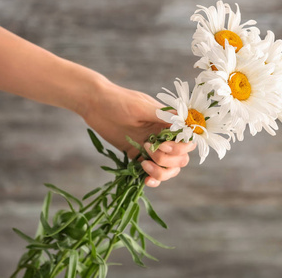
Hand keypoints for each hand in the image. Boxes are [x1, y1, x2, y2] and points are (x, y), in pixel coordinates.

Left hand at [81, 80, 195, 186]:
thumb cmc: (118, 100)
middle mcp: (164, 136)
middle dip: (168, 160)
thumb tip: (184, 121)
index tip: (162, 145)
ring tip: (144, 166)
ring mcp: (152, 148)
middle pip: (181, 158)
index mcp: (168, 122)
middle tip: (148, 150)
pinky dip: (153, 180)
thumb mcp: (140, 107)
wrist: (94, 104)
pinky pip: (152, 173)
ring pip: (170, 169)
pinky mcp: (138, 156)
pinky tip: (146, 180)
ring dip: (161, 172)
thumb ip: (163, 115)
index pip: (187, 141)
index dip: (180, 148)